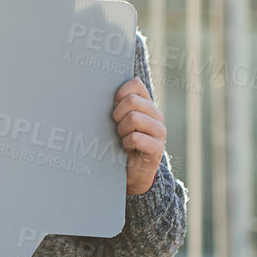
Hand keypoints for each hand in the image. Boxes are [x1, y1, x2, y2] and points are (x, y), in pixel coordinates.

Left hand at [113, 78, 166, 194]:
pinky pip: (136, 138)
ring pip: (134, 118)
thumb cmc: (121, 143)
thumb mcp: (118, 122)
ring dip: (122, 129)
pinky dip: (126, 143)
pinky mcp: (157, 148)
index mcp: (147, 104)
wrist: (132, 172)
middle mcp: (156, 115)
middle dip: (117, 114)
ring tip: (122, 138)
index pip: (135, 84)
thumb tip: (97, 89)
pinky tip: (126, 147)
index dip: (120, 93)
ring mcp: (159, 131)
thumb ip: (116, 105)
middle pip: (132, 101)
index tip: (113, 106)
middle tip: (116, 126)